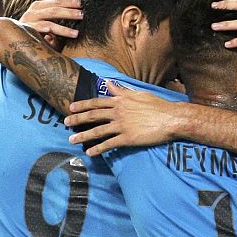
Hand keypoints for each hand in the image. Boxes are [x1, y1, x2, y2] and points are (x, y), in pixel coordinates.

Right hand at [18, 0, 81, 45]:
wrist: (15, 36)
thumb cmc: (35, 25)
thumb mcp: (47, 13)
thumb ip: (57, 3)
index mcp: (40, 6)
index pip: (57, 2)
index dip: (69, 2)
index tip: (82, 3)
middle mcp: (34, 12)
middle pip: (54, 10)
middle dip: (69, 12)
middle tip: (82, 15)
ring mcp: (29, 21)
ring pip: (49, 23)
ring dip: (63, 29)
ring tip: (76, 33)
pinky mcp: (26, 32)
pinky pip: (37, 32)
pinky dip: (43, 30)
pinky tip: (50, 33)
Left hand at [66, 87, 188, 154]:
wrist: (170, 118)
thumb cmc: (157, 105)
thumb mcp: (138, 94)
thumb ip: (121, 90)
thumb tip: (108, 83)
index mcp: (120, 101)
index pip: (97, 102)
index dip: (83, 105)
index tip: (71, 107)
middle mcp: (118, 112)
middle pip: (93, 115)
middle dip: (77, 119)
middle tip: (65, 123)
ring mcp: (122, 125)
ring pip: (97, 131)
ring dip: (83, 136)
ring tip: (71, 140)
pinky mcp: (127, 138)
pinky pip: (109, 144)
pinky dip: (98, 149)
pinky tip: (89, 152)